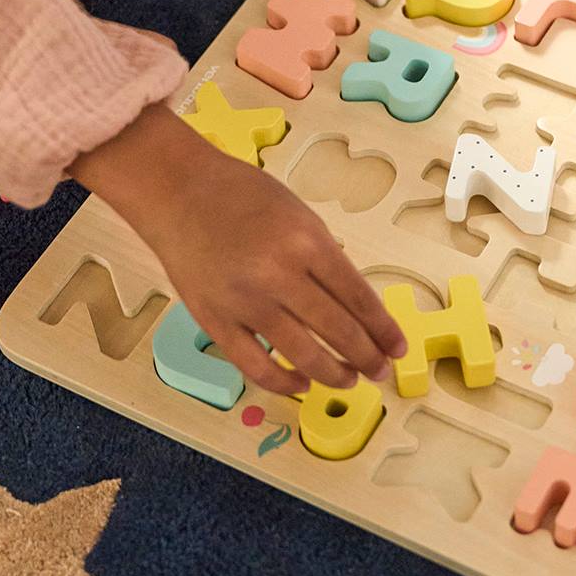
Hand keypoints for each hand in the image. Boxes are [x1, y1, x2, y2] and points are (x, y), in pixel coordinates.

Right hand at [69, 103, 407, 398]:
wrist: (177, 191)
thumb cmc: (240, 194)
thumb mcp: (298, 212)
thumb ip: (324, 255)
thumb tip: (352, 300)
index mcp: (306, 241)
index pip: (358, 297)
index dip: (383, 329)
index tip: (398, 347)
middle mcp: (279, 275)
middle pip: (337, 330)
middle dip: (366, 356)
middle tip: (381, 371)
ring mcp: (245, 302)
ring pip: (302, 354)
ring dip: (333, 373)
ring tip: (349, 379)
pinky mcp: (215, 321)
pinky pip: (255, 365)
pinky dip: (283, 382)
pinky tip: (301, 383)